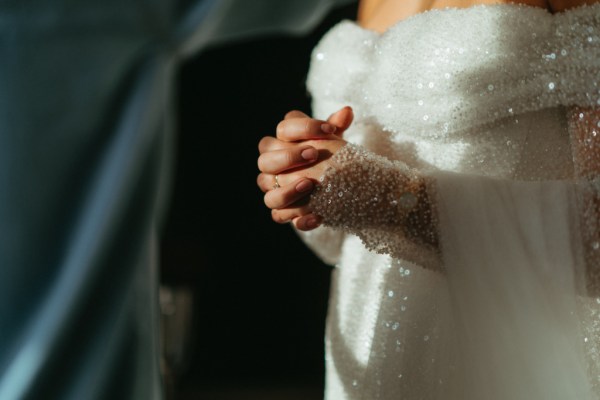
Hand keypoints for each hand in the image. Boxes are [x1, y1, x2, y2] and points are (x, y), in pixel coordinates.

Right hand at [257, 106, 353, 230]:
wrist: (335, 184)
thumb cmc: (329, 156)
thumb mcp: (334, 142)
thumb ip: (336, 127)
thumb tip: (347, 111)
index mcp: (281, 142)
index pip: (283, 129)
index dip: (304, 127)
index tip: (330, 130)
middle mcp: (271, 166)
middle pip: (265, 160)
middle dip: (288, 157)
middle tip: (313, 154)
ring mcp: (274, 191)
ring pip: (269, 194)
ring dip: (288, 191)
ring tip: (310, 184)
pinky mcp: (283, 213)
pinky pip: (282, 218)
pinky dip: (299, 218)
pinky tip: (318, 216)